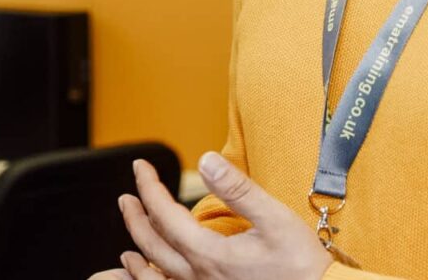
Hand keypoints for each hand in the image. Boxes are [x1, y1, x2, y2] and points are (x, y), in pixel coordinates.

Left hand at [110, 151, 333, 279]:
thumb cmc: (302, 265)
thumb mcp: (275, 219)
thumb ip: (238, 189)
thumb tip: (207, 159)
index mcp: (209, 254)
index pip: (164, 215)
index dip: (148, 187)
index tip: (140, 166)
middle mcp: (199, 277)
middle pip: (153, 245)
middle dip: (135, 218)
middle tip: (127, 196)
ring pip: (156, 276)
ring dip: (137, 256)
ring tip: (125, 246)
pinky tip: (151, 277)